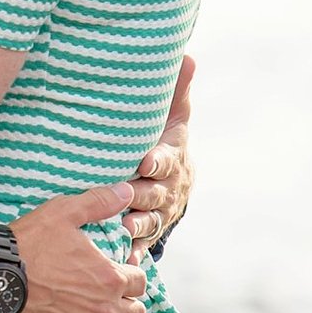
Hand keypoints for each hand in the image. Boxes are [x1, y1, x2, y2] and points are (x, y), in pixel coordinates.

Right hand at [0, 189, 148, 312]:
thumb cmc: (26, 245)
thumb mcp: (63, 213)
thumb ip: (99, 202)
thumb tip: (128, 190)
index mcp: (110, 277)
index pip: (139, 281)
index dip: (130, 276)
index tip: (118, 276)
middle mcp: (106, 310)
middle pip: (137, 312)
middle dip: (128, 305)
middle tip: (113, 301)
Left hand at [125, 54, 197, 254]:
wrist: (176, 181)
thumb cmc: (166, 141)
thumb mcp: (174, 116)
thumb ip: (177, 91)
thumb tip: (188, 54)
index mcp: (170, 160)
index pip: (165, 160)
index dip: (157, 161)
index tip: (145, 161)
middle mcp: (167, 189)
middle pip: (155, 193)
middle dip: (143, 196)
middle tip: (129, 196)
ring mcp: (159, 213)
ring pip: (149, 221)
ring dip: (137, 226)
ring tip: (123, 228)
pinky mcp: (148, 232)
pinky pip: (142, 244)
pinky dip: (134, 252)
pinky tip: (123, 259)